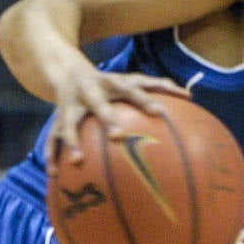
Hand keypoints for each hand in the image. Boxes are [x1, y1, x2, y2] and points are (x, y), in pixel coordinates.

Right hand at [45, 70, 190, 171]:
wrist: (66, 69)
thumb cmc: (111, 82)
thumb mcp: (130, 79)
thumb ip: (159, 86)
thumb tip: (191, 95)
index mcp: (112, 82)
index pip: (131, 88)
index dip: (144, 99)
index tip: (159, 112)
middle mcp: (89, 91)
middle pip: (99, 105)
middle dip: (107, 119)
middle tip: (119, 137)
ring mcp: (70, 105)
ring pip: (68, 123)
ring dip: (72, 140)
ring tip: (77, 161)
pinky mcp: (56, 117)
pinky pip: (51, 137)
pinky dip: (51, 153)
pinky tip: (54, 173)